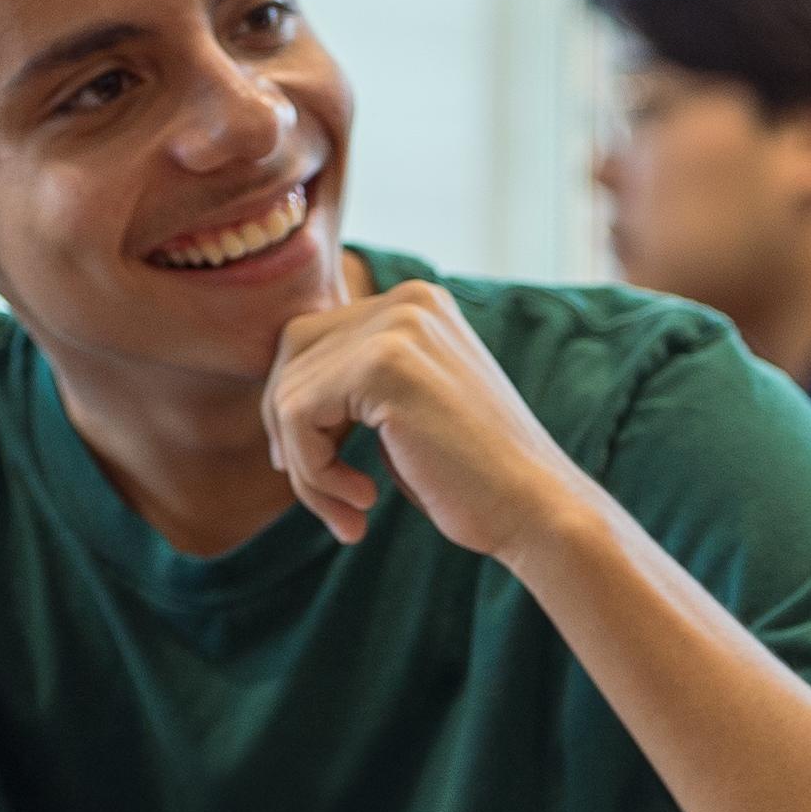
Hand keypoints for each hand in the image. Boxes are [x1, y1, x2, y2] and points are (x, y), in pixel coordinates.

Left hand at [263, 274, 600, 561]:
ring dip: (305, 467)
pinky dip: (314, 472)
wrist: (535, 510)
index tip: (321, 471)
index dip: (300, 410)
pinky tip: (362, 502)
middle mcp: (406, 300)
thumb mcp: (403, 414)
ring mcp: (397, 325)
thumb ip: (352, 387)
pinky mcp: (384, 363)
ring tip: (349, 511)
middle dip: (290, 432)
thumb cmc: (470, 479)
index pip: (312, 340)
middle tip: (328, 495)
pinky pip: (297, 416)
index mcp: (415, 305)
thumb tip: (275, 396)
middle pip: (291, 353)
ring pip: (289, 391)